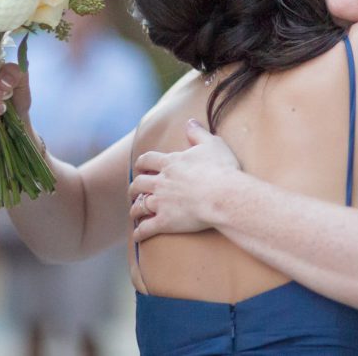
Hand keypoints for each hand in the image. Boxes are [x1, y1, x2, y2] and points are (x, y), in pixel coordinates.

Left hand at [129, 120, 241, 241]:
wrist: (223, 195)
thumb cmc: (221, 169)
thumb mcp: (212, 144)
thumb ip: (198, 133)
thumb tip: (190, 121)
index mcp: (171, 163)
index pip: (148, 160)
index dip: (142, 163)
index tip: (141, 166)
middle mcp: (161, 182)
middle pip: (138, 183)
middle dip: (134, 187)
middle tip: (134, 190)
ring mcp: (161, 202)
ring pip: (139, 206)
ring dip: (135, 209)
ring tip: (134, 212)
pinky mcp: (165, 221)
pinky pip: (146, 228)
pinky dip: (139, 232)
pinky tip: (137, 236)